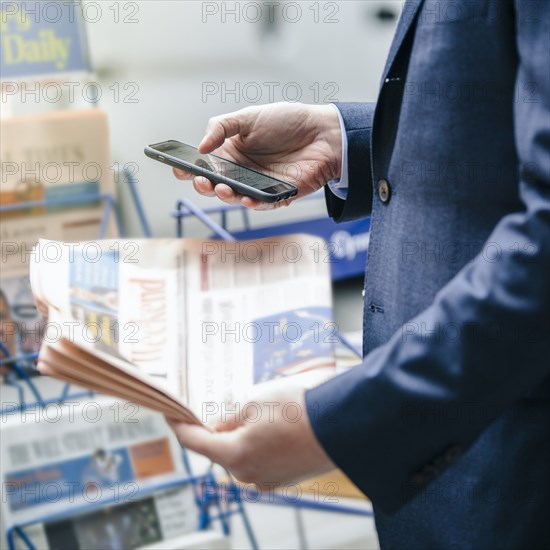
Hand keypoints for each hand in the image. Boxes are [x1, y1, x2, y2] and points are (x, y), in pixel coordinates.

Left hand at [167, 382, 334, 484]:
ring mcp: (265, 479)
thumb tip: (218, 429)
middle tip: (227, 407)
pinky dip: (258, 447)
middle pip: (219, 450)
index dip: (179, 425)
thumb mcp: (254, 403)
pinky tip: (274, 429)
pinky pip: (259, 462)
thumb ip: (229, 419)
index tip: (170, 413)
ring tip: (261, 415)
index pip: (194, 442)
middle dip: (218, 430)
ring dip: (241, 438)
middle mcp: (246, 474)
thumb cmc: (297, 412)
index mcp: (234, 455)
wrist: (338, 427)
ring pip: (240, 456)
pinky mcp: (281, 479)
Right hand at [173, 102, 341, 209]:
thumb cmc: (288, 122)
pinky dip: (253, 204)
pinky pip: (261, 204)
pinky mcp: (276, 196)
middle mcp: (241, 172)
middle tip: (203, 181)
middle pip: (215, 186)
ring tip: (223, 189)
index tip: (180, 170)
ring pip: (235, 198)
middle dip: (205, 186)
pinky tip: (247, 199)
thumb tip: (201, 147)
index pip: (204, 166)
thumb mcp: (249, 117)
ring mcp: (257, 185)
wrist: (323, 133)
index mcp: (230, 153)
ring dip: (226, 196)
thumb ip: (222, 127)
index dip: (189, 170)